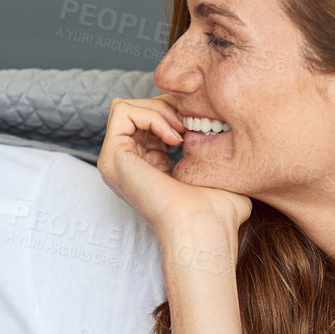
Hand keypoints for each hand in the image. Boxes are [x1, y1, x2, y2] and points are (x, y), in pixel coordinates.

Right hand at [96, 96, 250, 237]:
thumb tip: (222, 133)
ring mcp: (115, 161)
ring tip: (183, 131)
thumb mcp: (216, 171)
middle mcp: (127, 164)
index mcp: (147, 166)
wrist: (204, 227)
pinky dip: (151, 114)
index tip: (199, 124)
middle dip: (167, 106)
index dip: (174, 111)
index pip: (149, 120)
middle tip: (190, 125)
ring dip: (159, 109)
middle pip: (136, 109)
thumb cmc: (217, 210)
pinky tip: (174, 138)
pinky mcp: (112, 157)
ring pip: (126, 107)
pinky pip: (122, 112)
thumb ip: (212, 151)